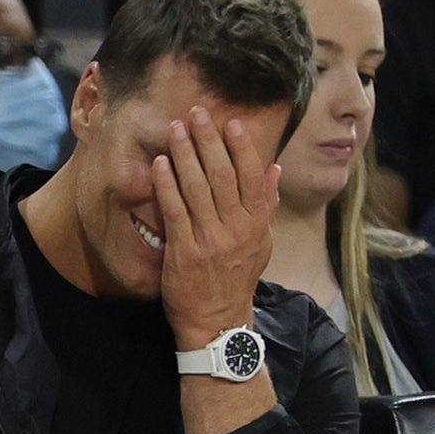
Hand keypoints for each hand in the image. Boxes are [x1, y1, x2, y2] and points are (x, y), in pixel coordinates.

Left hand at [153, 106, 280, 349]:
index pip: (251, 177)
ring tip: (175, 129)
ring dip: (186, 155)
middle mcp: (236, 229)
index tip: (230, 122)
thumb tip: (274, 168)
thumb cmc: (236, 279)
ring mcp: (210, 240)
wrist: (217, 320)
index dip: (241, 147)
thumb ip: (265, 205)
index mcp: (256, 224)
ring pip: (198, 188)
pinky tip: (160, 164)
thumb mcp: (260, 244)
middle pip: (223, 175)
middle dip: (209, 141)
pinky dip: (167, 185)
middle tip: (197, 113)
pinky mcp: (185, 251)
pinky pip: (175, 211)